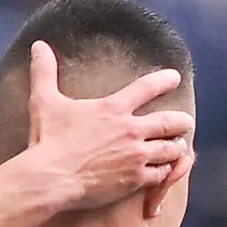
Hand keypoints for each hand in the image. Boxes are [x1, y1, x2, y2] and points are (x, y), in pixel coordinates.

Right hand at [15, 41, 196, 214]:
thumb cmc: (48, 139)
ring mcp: (136, 156)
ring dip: (176, 147)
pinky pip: (161, 175)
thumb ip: (44, 72)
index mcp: (113, 108)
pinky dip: (166, 172)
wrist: (51, 177)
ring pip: (170, 150)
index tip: (175, 77)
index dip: (164, 81)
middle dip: (181, 121)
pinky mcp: (135, 180)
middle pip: (169, 122)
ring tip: (180, 147)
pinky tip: (168, 172)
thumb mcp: (44, 100)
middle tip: (187, 121)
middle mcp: (131, 130)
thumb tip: (38, 46)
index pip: (146, 88)